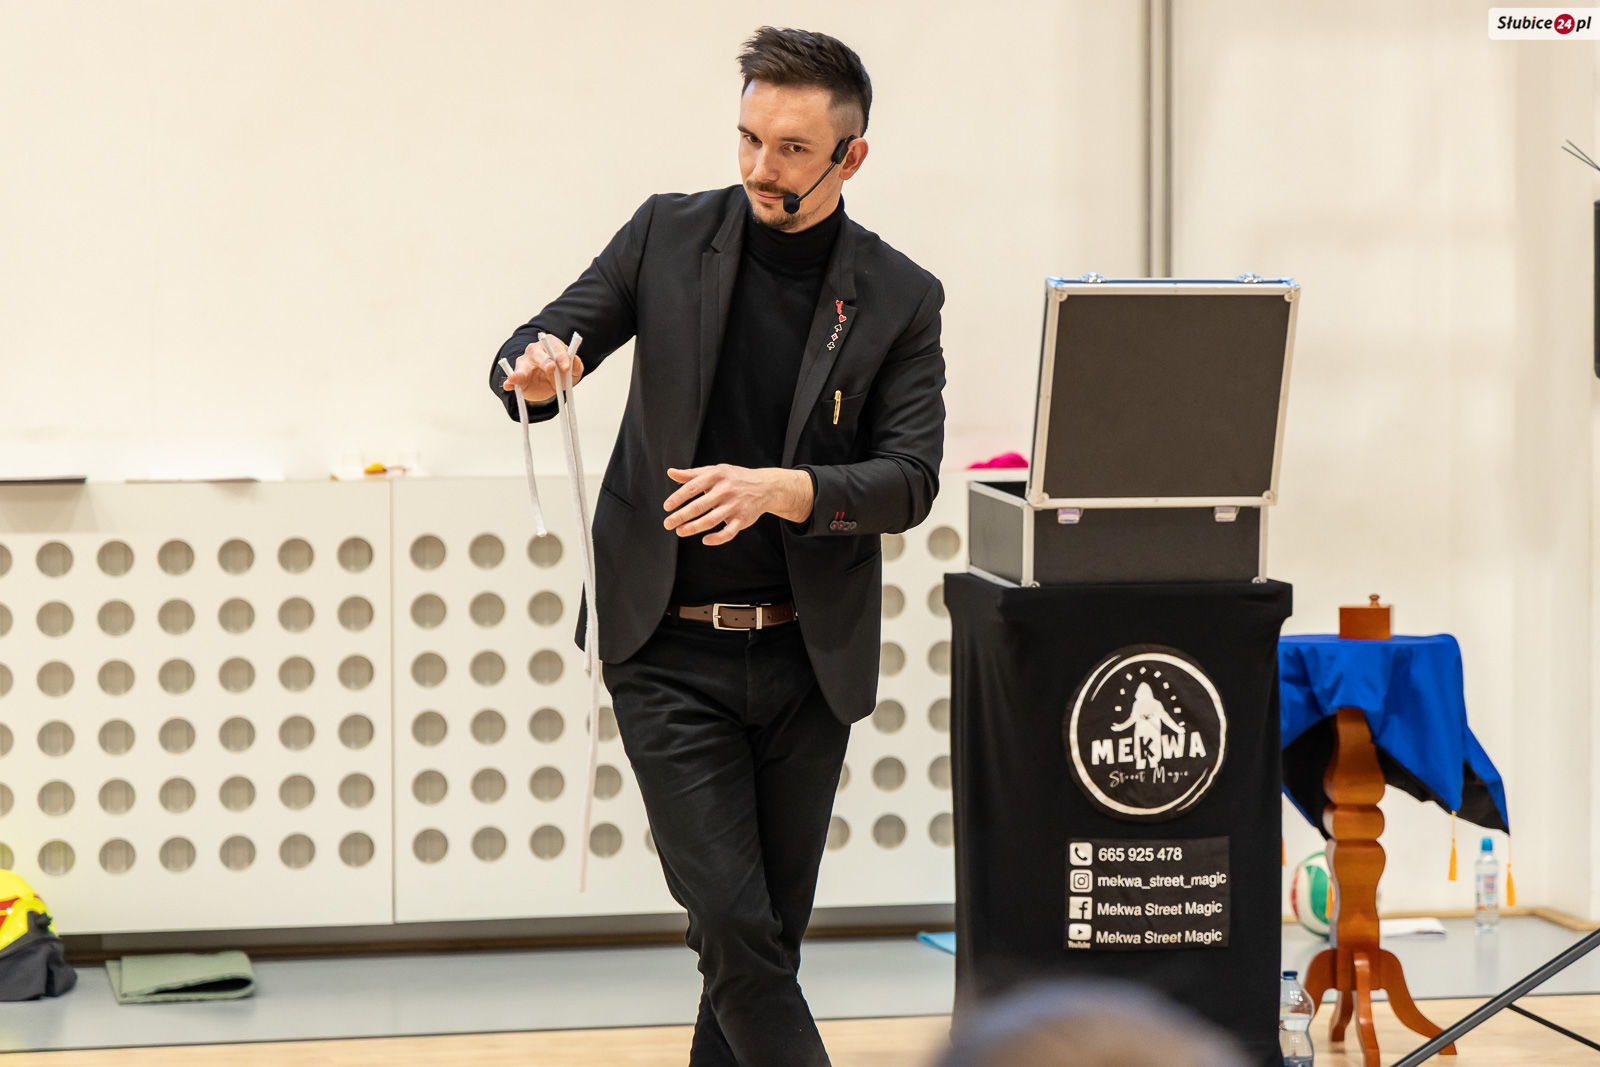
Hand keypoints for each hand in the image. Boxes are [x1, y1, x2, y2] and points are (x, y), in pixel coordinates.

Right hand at [501, 332, 584, 403]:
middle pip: (537, 353)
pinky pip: (513, 378)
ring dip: (520, 372)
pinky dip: (510, 382)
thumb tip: (575, 361)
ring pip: (522, 364)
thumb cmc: (562, 373)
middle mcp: (535, 350)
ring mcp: (525, 362)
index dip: (561, 356)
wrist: (552, 386)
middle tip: (551, 368)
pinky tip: (507, 385)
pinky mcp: (519, 376)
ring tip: (514, 378)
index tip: (566, 367)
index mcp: (550, 344)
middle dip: (545, 361)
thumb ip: (576, 366)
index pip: (555, 347)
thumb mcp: (573, 372)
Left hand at [663, 465, 814, 544]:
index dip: (678, 498)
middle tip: (667, 523)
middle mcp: (726, 490)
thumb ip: (692, 474)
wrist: (765, 486)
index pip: (692, 487)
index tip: (667, 507)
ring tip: (680, 531)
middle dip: (681, 516)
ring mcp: (735, 506)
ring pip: (711, 520)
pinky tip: (705, 540)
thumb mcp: (714, 471)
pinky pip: (729, 532)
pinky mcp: (743, 519)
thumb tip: (670, 472)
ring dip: (694, 527)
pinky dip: (717, 539)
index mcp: (716, 476)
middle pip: (699, 506)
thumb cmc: (734, 478)